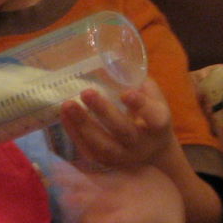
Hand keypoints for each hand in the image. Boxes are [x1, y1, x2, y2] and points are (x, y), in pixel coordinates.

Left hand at [58, 77, 175, 170]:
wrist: (152, 152)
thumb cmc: (150, 114)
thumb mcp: (153, 97)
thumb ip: (138, 82)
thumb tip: (114, 58)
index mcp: (159, 125)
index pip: (154, 118)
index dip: (141, 106)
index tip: (126, 93)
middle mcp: (142, 144)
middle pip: (123, 131)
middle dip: (104, 112)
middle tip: (86, 92)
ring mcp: (123, 157)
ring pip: (103, 145)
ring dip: (83, 125)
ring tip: (67, 105)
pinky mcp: (106, 164)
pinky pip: (88, 151)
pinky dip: (74, 133)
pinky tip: (64, 115)